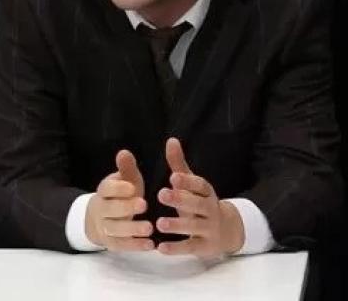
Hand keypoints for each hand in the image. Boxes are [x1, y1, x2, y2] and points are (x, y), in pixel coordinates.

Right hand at [85, 149, 153, 250]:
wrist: (99, 219)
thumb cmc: (120, 196)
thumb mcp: (125, 181)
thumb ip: (126, 169)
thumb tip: (124, 152)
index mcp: (104, 191)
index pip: (106, 189)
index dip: (118, 189)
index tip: (132, 187)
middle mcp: (101, 210)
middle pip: (109, 209)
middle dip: (125, 207)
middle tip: (143, 204)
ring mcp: (105, 227)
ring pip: (114, 229)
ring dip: (131, 229)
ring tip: (149, 227)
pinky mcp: (112, 243)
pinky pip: (121, 246)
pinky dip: (135, 246)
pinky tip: (150, 245)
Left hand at [156, 137, 244, 256]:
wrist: (228, 231)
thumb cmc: (200, 202)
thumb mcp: (192, 184)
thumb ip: (179, 164)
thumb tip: (171, 140)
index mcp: (206, 192)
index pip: (200, 185)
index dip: (188, 182)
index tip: (173, 177)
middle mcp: (210, 209)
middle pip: (198, 204)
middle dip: (180, 200)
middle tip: (161, 194)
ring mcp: (209, 229)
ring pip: (194, 226)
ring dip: (177, 225)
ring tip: (159, 223)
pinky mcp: (205, 246)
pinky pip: (191, 247)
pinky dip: (176, 248)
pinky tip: (160, 248)